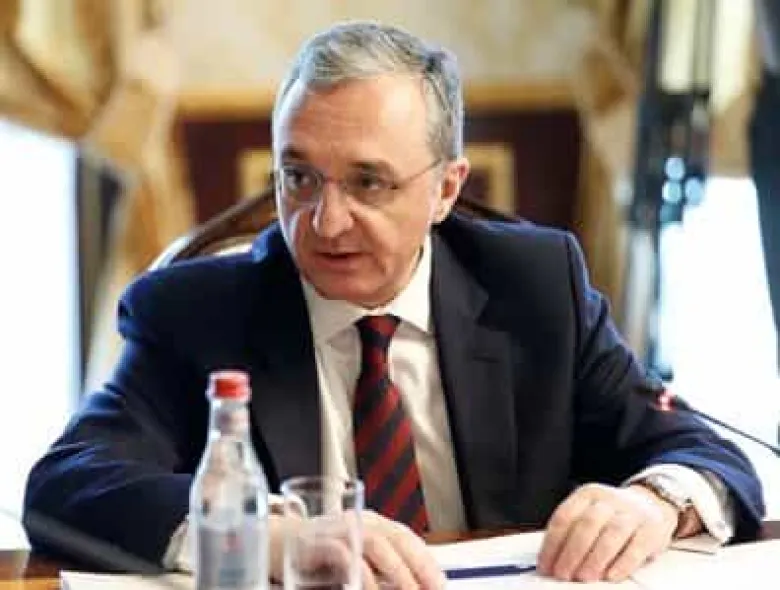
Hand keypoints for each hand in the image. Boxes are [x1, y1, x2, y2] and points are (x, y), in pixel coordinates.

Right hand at [269, 510, 445, 588]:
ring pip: (377, 544)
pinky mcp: (316, 540)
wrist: (270, 542)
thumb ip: (373, 571)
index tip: (439, 586)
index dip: (426, 562)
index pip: (406, 538)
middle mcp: (356, 520)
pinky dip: (361, 575)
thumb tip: (404, 586)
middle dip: (419, 568)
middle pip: (397, 538)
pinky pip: (346, 555)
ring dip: (397, 572)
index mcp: (369, 522)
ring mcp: (337, 528)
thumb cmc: (312, 553)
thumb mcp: (350, 562)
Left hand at [537, 483, 679, 581]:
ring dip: (595, 558)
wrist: (652, 504)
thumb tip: (551, 561)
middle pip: (586, 524)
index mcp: (587, 494)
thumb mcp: (589, 513)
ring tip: (583, 577)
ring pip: (611, 533)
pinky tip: (611, 576)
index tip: (545, 565)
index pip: (564, 517)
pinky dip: (622, 563)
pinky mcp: (652, 529)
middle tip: (562, 574)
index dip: (552, 544)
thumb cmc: (612, 516)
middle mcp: (608, 500)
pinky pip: (637, 547)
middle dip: (571, 552)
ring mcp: (632, 513)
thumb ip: (572, 532)